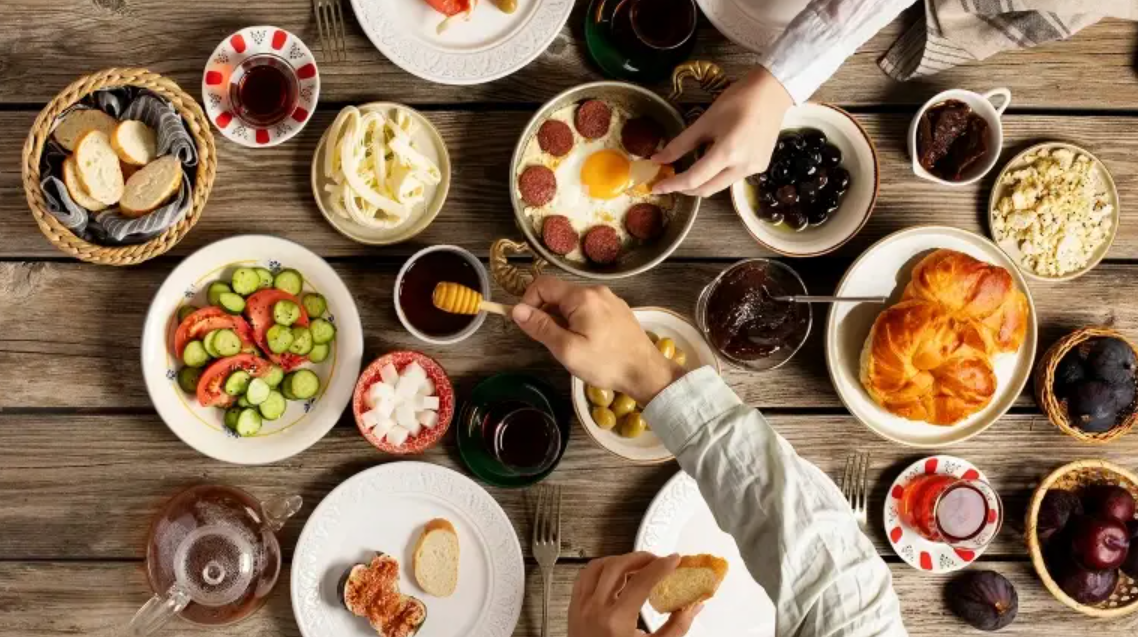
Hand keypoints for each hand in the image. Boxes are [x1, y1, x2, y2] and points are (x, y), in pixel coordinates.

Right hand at [510, 277, 683, 405]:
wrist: (646, 373)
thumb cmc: (605, 363)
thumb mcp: (567, 349)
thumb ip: (541, 327)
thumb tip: (517, 309)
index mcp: (582, 297)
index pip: (543, 285)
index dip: (528, 302)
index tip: (529, 326)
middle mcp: (596, 291)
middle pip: (558, 293)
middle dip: (547, 314)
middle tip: (551, 341)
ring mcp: (610, 299)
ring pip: (573, 302)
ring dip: (563, 319)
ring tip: (571, 345)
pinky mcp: (618, 309)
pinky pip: (589, 308)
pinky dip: (579, 321)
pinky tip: (588, 342)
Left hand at [569, 552, 701, 636]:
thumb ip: (676, 628)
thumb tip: (692, 606)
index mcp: (615, 621)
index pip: (641, 582)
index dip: (660, 567)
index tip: (673, 560)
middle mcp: (594, 610)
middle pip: (617, 567)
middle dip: (640, 558)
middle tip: (656, 561)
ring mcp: (580, 608)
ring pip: (597, 566)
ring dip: (619, 560)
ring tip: (636, 566)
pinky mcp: (573, 609)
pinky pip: (584, 577)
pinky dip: (601, 569)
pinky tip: (613, 574)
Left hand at [652, 66, 791, 196]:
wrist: (771, 93)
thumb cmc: (736, 101)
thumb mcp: (705, 121)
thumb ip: (680, 144)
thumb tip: (658, 159)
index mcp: (727, 153)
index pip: (695, 178)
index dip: (673, 185)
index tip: (656, 187)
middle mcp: (742, 167)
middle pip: (707, 189)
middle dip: (685, 188)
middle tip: (669, 181)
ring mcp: (753, 170)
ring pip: (719, 185)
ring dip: (701, 182)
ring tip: (688, 170)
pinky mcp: (760, 167)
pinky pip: (732, 178)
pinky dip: (717, 175)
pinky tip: (712, 162)